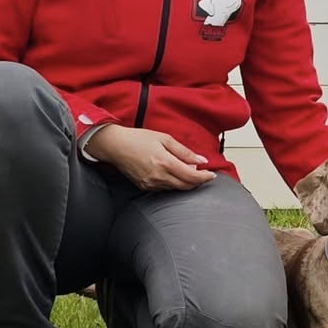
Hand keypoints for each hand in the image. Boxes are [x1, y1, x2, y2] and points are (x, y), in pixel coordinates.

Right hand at [89, 126, 215, 190]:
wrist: (115, 146)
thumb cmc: (138, 139)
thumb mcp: (164, 139)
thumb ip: (184, 151)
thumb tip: (201, 160)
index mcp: (165, 163)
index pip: (192, 176)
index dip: (205, 177)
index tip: (212, 174)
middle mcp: (158, 176)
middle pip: (186, 186)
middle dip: (198, 181)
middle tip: (204, 174)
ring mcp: (151, 184)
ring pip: (176, 188)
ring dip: (186, 182)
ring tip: (188, 171)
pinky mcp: (145, 187)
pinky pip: (165, 188)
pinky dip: (174, 183)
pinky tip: (174, 174)